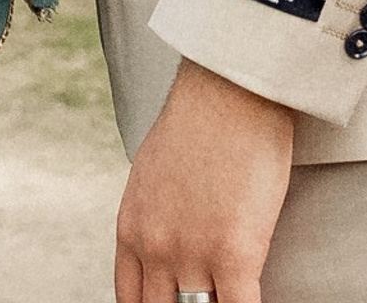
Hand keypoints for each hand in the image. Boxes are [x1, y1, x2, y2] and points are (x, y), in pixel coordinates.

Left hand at [115, 60, 294, 302]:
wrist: (227, 85)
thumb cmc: (201, 115)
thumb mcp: (154, 169)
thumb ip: (156, 213)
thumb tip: (170, 234)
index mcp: (133, 228)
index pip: (132, 301)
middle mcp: (156, 248)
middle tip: (204, 300)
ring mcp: (193, 254)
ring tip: (228, 300)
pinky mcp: (234, 253)